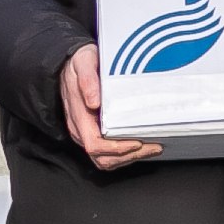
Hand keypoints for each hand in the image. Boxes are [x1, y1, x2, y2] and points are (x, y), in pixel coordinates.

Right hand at [59, 44, 162, 170]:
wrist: (69, 65)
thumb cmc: (79, 64)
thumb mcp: (83, 62)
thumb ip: (88, 80)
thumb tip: (94, 102)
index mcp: (79, 117)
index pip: (95, 145)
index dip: (117, 148)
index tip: (137, 142)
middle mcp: (81, 130)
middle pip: (103, 158)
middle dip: (129, 156)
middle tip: (154, 146)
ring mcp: (87, 134)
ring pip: (106, 160)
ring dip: (130, 158)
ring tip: (152, 148)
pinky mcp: (94, 133)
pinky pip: (108, 154)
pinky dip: (126, 155)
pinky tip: (142, 146)